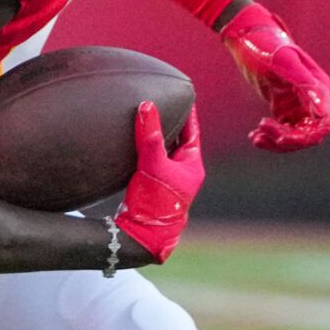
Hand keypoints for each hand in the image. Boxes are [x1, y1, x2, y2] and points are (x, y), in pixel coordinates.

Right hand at [116, 101, 202, 265]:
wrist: (140, 235)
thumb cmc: (154, 202)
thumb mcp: (152, 165)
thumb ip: (150, 136)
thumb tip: (147, 106)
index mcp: (192, 166)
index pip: (192, 131)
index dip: (187, 113)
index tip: (184, 94)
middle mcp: (184, 173)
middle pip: (179, 140)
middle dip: (172, 122)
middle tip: (165, 102)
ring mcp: (169, 181)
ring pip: (166, 151)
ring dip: (159, 136)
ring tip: (150, 118)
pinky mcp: (154, 187)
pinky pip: (153, 161)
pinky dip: (148, 149)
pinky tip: (137, 142)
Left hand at [220, 1, 329, 152]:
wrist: (247, 37)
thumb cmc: (265, 46)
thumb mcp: (283, 64)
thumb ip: (305, 85)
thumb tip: (323, 113)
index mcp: (318, 87)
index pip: (322, 122)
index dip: (306, 136)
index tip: (281, 137)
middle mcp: (312, 97)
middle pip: (309, 133)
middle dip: (287, 139)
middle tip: (262, 134)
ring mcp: (298, 104)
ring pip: (295, 135)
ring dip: (276, 140)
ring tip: (255, 136)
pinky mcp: (284, 107)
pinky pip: (283, 130)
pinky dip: (270, 136)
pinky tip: (254, 136)